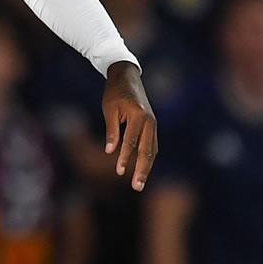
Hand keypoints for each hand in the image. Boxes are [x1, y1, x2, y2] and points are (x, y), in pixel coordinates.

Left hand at [103, 61, 157, 191]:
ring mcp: (153, 123)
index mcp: (138, 115)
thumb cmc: (115, 93)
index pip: (131, 142)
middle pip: (147, 150)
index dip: (125, 158)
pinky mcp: (152, 124)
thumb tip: (110, 151)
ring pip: (152, 150)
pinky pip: (152, 144)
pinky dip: (149, 157)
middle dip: (142, 170)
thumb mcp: (109, 109)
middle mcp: (149, 121)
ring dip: (146, 167)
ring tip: (140, 183)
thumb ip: (112, 131)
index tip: (119, 172)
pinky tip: (144, 168)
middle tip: (137, 187)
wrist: (127, 76)